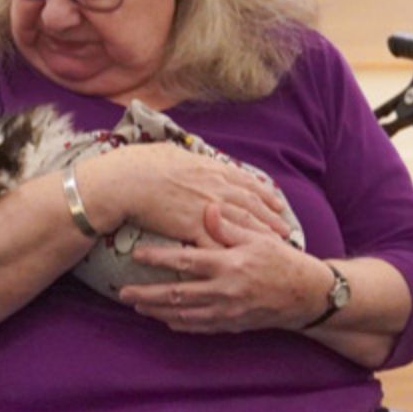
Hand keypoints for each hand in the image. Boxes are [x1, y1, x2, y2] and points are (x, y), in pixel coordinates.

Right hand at [77, 144, 291, 245]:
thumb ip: (188, 158)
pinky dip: (233, 252)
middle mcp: (216, 188)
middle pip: (252, 206)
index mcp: (212, 169)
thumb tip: (189, 157)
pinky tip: (242, 260)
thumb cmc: (142, 163)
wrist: (127, 180)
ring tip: (274, 245)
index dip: (265, 195)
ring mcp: (207, 209)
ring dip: (260, 236)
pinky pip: (218, 242)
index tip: (277, 203)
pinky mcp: (192, 227)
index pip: (247, 184)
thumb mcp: (172, 152)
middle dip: (271, 219)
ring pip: (242, 225)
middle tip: (285, 230)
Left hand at [119, 204, 331, 332]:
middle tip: (122, 293)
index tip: (136, 255)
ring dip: (156, 312)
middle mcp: (225, 291)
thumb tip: (208, 206)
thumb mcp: (259, 237)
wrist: (306, 295)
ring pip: (182, 315)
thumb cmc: (282, 260)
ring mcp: (226, 311)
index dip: (158, 259)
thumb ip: (229, 226)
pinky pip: (198, 327)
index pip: (185, 261)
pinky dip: (178, 324)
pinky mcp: (231, 324)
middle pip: (175, 295)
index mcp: (229, 264)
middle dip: (146, 295)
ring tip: (137, 306)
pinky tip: (163, 318)